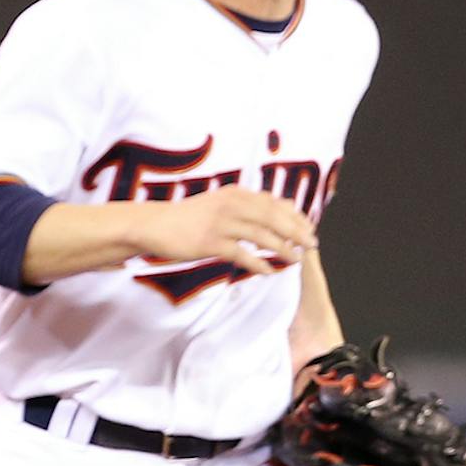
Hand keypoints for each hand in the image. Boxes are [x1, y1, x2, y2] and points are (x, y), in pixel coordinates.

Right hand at [141, 187, 315, 275]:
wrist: (153, 225)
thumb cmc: (187, 217)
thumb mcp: (218, 202)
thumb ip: (246, 205)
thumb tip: (278, 207)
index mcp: (235, 193)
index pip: (275, 203)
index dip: (296, 216)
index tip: (309, 228)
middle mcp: (231, 205)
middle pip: (274, 218)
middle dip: (296, 232)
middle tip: (311, 245)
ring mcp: (220, 224)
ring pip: (262, 236)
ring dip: (283, 248)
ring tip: (295, 259)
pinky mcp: (210, 243)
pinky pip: (242, 254)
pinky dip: (258, 264)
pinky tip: (269, 271)